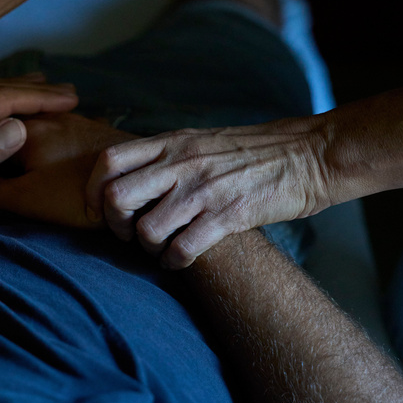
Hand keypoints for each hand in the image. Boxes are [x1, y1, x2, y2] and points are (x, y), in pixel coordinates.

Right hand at [0, 112, 137, 227]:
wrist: (142, 187)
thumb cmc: (81, 196)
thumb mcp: (26, 199)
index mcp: (21, 128)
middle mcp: (43, 115)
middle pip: (0, 115)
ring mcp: (68, 118)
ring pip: (26, 116)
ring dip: (6, 123)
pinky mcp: (88, 128)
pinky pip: (48, 121)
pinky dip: (32, 128)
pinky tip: (33, 136)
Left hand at [85, 117, 332, 268]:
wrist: (309, 154)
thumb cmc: (251, 152)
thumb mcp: (199, 140)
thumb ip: (164, 156)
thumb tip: (127, 177)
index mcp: (171, 143)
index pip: (108, 161)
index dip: (93, 190)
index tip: (98, 209)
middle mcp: (181, 164)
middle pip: (116, 196)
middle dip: (114, 224)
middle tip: (128, 234)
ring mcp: (204, 190)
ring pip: (146, 229)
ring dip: (146, 248)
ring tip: (159, 249)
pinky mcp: (229, 215)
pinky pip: (182, 249)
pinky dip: (173, 262)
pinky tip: (179, 260)